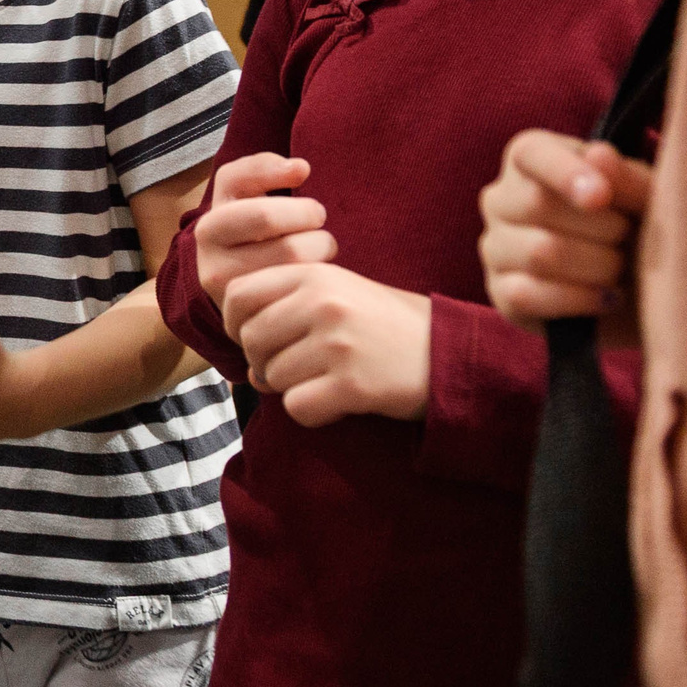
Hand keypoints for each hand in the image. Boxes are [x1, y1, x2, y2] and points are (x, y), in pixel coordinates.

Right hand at [193, 153, 337, 306]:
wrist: (241, 297)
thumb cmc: (253, 235)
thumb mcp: (244, 198)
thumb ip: (261, 170)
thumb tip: (300, 168)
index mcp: (209, 226)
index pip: (241, 184)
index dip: (278, 173)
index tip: (301, 173)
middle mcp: (210, 260)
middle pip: (268, 218)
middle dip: (306, 212)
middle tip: (319, 217)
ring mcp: (230, 294)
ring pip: (290, 254)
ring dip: (320, 244)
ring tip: (322, 246)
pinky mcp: (253, 317)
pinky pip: (298, 287)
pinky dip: (318, 273)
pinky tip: (317, 271)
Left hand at [224, 263, 430, 426]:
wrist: (451, 352)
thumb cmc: (384, 326)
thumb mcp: (336, 293)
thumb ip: (285, 307)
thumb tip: (243, 357)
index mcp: (314, 274)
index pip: (237, 294)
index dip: (235, 324)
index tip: (257, 341)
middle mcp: (322, 303)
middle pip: (249, 340)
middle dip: (263, 363)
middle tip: (297, 370)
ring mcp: (337, 343)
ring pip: (272, 377)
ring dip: (292, 388)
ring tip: (329, 380)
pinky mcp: (353, 384)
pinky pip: (298, 408)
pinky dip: (313, 412)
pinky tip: (341, 401)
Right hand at [479, 129, 652, 338]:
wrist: (642, 284)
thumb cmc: (640, 223)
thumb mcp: (646, 195)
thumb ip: (627, 177)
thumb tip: (598, 156)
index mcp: (532, 158)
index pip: (532, 154)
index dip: (565, 173)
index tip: (602, 197)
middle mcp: (501, 198)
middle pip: (538, 205)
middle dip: (602, 228)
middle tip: (630, 236)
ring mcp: (495, 246)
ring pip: (538, 253)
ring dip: (597, 266)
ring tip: (621, 268)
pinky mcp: (500, 291)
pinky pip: (527, 295)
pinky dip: (579, 299)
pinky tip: (607, 296)